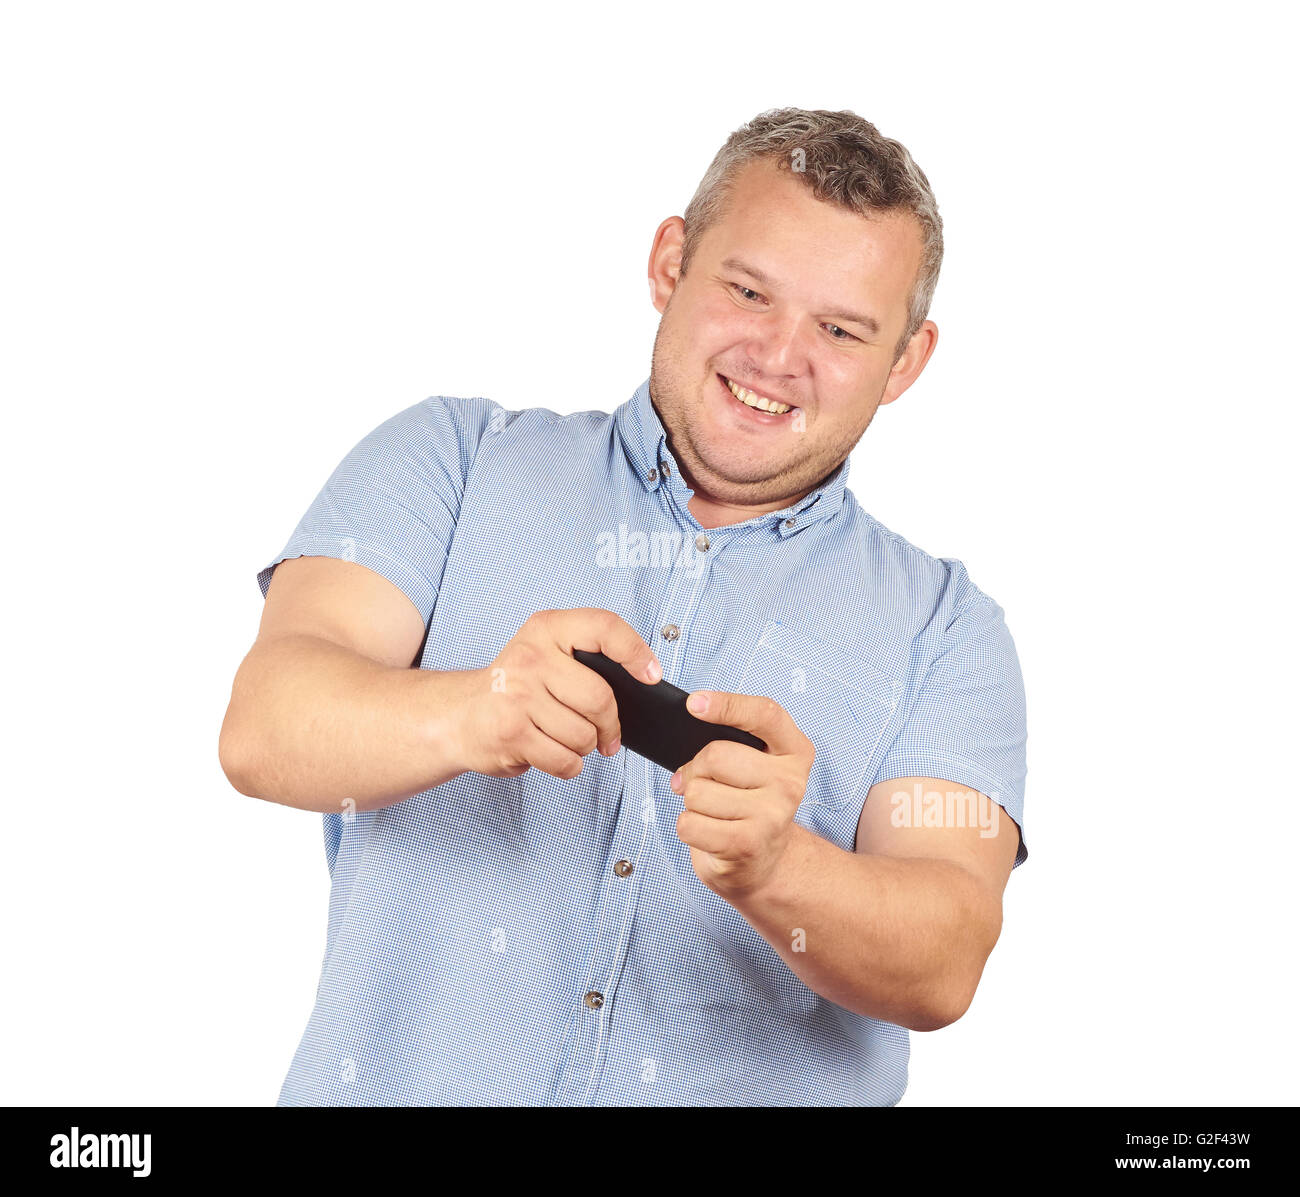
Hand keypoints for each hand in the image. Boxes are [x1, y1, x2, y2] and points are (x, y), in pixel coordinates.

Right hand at [452, 608, 660, 780]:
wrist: (461, 716)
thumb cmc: (517, 686)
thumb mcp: (548, 652)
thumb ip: (589, 658)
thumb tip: (644, 683)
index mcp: (547, 628)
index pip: (604, 627)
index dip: (635, 652)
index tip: (651, 675)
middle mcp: (531, 656)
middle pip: (600, 698)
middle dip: (609, 725)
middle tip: (604, 733)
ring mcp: (518, 695)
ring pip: (584, 735)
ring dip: (585, 747)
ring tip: (565, 737)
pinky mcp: (511, 732)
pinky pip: (565, 760)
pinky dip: (569, 765)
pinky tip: (554, 753)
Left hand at [670, 690, 814, 899]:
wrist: (764, 861)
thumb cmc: (749, 803)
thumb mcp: (753, 765)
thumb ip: (732, 740)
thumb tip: (691, 724)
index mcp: (794, 751)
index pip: (764, 714)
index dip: (727, 705)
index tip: (694, 703)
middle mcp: (790, 782)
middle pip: (715, 755)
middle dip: (695, 769)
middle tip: (704, 783)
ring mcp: (772, 815)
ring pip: (696, 791)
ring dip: (692, 803)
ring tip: (713, 812)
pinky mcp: (747, 844)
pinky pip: (689, 823)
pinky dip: (688, 827)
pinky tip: (709, 832)